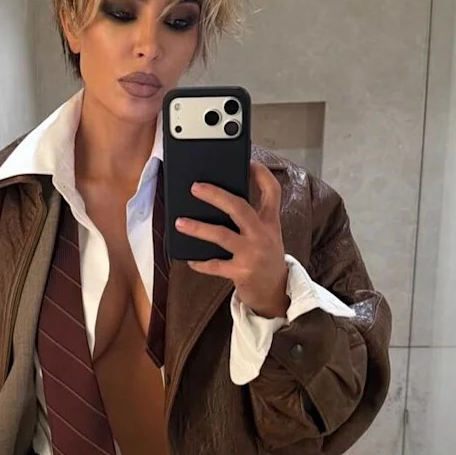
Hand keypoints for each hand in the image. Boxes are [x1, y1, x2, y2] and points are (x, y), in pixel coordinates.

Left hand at [174, 162, 288, 317]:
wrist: (275, 292)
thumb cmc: (266, 258)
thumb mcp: (267, 234)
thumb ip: (253, 217)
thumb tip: (221, 199)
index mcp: (270, 222)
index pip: (272, 191)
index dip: (261, 173)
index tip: (249, 161)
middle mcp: (262, 234)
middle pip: (239, 207)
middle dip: (215, 195)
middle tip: (195, 187)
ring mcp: (252, 254)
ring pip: (221, 235)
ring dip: (198, 228)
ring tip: (180, 222)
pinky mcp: (241, 272)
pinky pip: (215, 265)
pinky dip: (200, 262)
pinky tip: (190, 259)